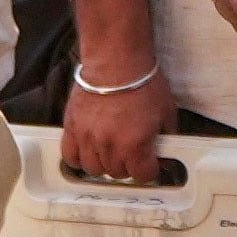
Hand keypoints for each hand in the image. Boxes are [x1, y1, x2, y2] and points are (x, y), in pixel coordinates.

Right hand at [57, 63, 169, 183]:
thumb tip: (166, 149)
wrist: (117, 61)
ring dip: (105, 165)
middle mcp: (110, 146)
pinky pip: (70, 155)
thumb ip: (166, 136)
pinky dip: (79, 159)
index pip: (143, 175)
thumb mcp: (166, 112)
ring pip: (94, 169)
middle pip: (118, 173)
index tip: (150, 165)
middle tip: (132, 155)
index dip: (150, 170)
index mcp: (136, 145)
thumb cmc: (142, 82)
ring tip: (111, 154)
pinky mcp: (72, 127)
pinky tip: (88, 152)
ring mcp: (88, 138)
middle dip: (128, 167)